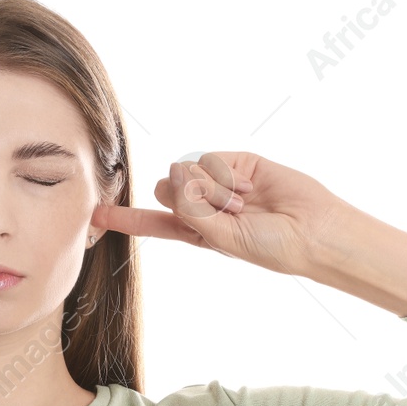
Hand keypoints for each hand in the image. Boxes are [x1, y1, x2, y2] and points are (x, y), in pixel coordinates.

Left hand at [89, 152, 349, 275]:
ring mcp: (219, 182)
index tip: (95, 213)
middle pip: (164, 190)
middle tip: (220, 213)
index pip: (152, 222)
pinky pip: (209, 158)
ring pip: (184, 172)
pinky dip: (225, 175)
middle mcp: (203, 205)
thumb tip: (174, 170)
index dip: (124, 217)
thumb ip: (190, 210)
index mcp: (195, 231)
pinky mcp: (236, 161)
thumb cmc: (268, 246)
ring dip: (211, 190)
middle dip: (185, 199)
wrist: (311, 230)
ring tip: (241, 205)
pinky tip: (248, 188)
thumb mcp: (219, 239)